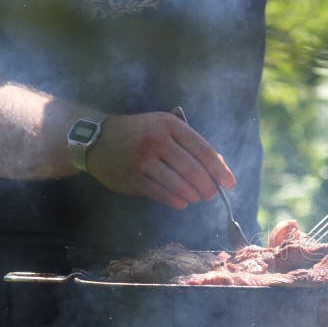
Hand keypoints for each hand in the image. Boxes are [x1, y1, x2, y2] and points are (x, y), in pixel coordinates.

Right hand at [86, 112, 235, 209]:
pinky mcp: (134, 178)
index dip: (220, 170)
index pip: (203, 150)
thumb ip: (191, 145)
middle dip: (208, 187)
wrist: (98, 140)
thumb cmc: (140, 134)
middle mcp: (157, 140)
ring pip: (180, 185)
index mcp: (169, 125)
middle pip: (194, 171)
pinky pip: (163, 195)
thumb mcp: (165, 128)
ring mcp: (143, 160)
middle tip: (211, 194)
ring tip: (197, 197)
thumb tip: (220, 167)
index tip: (230, 183)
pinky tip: (182, 201)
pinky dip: (177, 201)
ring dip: (194, 196)